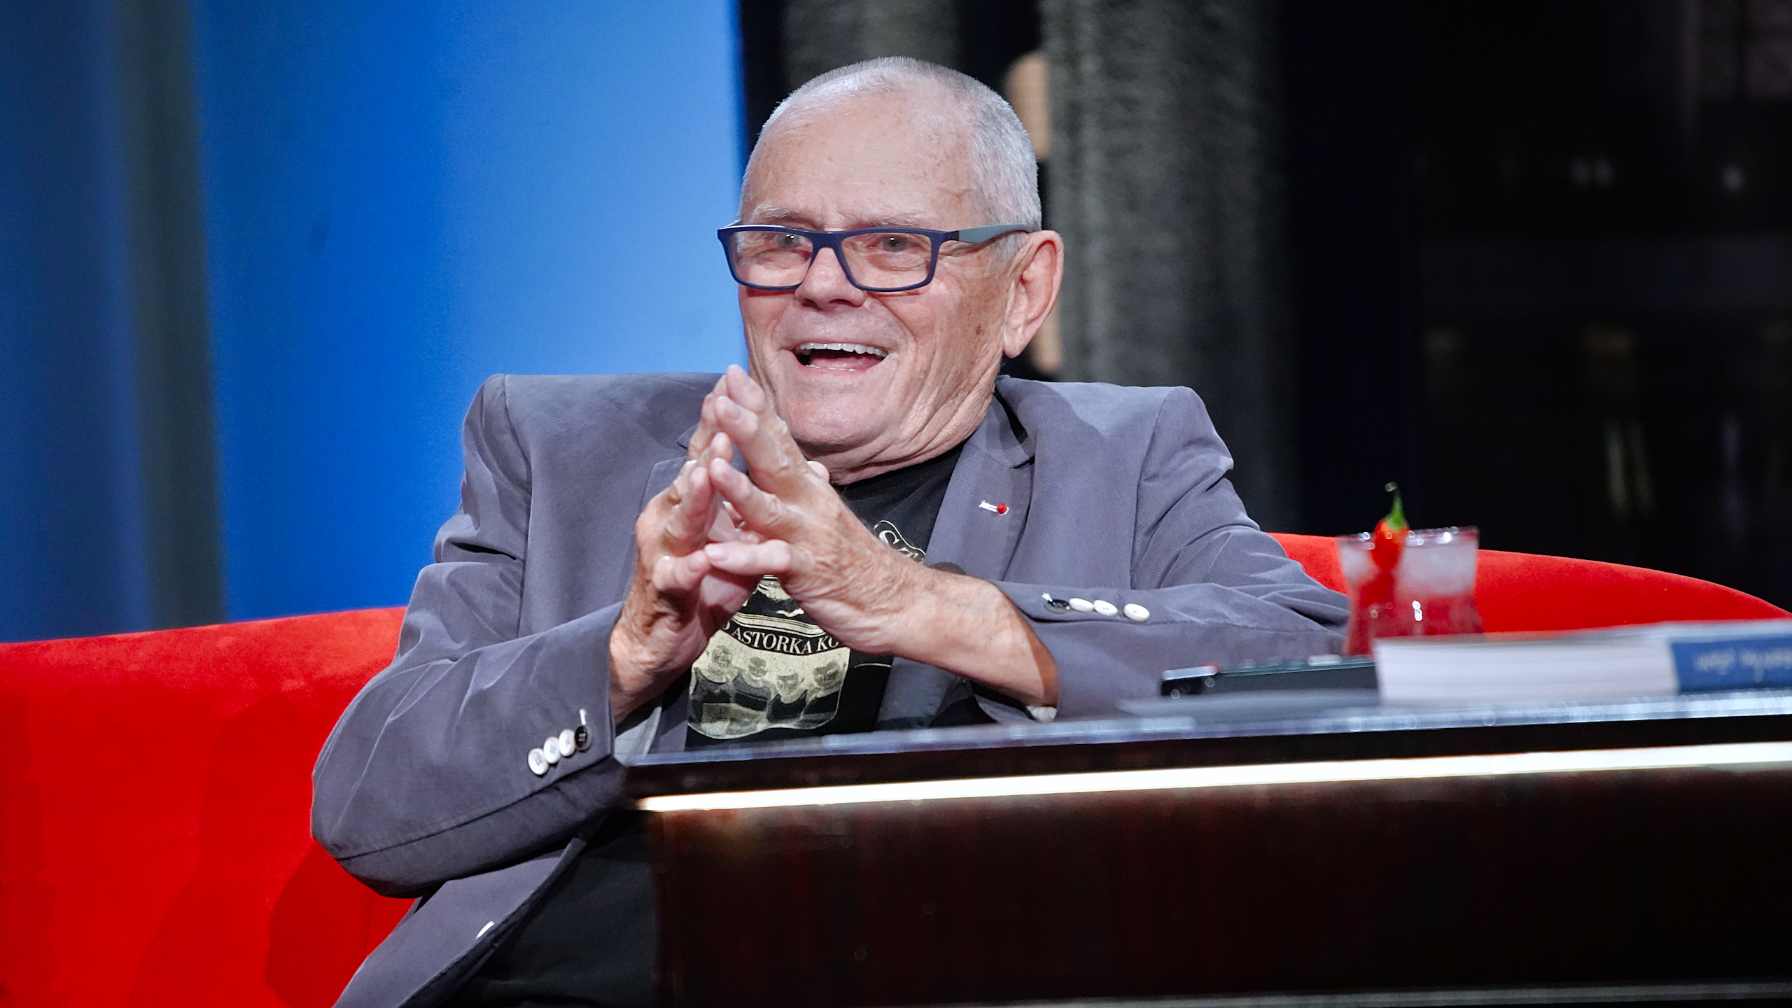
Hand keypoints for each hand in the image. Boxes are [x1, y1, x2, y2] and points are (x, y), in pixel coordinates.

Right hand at [608, 383, 758, 722]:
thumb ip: (758, 504)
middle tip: (724, 410)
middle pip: (690, 472)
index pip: (707, 452)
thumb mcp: (736, 540)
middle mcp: (670, 516)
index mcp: (690, 501)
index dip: (723, 419)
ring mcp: (662, 551)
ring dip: (696, 494)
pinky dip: (692, 566)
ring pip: (679, 517)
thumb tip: (803, 470)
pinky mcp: (664, 590)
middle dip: (708, 442)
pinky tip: (704, 559)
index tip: (738, 381)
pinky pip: (678, 575)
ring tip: (710, 472)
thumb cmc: (702, 585)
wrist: (661, 642)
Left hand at [697, 366, 921, 653]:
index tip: (731, 373)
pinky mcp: (806, 572)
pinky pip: (772, 564)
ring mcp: (807, 536)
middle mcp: (808, 502)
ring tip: (712, 464)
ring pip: (770, 507)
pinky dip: (745, 558)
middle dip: (747, 428)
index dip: (756, 406)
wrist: (894, 602)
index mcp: (807, 487)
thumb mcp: (828, 516)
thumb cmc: (855, 560)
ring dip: (740, 486)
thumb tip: (807, 461)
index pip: (780, 438)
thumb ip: (810, 488)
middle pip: (776, 459)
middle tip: (721, 397)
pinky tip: (715, 553)